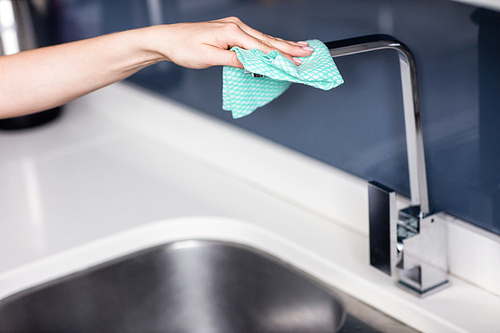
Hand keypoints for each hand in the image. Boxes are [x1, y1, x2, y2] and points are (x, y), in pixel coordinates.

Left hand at [147, 17, 313, 68]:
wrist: (168, 39)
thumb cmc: (184, 47)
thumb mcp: (209, 57)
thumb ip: (234, 60)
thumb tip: (254, 64)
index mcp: (232, 31)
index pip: (262, 47)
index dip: (281, 56)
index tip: (296, 63)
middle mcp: (235, 26)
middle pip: (267, 40)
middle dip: (289, 48)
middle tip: (308, 53)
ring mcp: (234, 28)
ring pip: (263, 39)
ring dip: (282, 46)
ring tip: (300, 49)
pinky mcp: (231, 32)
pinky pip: (254, 40)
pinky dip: (268, 45)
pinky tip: (277, 47)